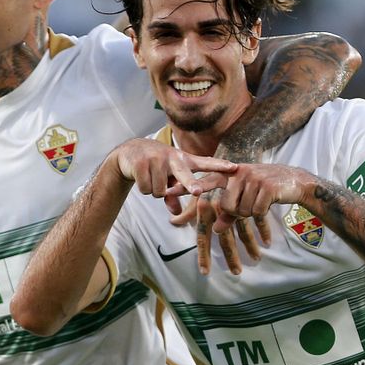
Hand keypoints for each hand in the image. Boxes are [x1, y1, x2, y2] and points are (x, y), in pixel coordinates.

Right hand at [112, 138, 235, 199]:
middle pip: (184, 175)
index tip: (234, 167)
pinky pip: (147, 190)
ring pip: (161, 191)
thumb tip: (176, 212)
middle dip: (191, 184)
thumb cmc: (155, 166)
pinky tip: (141, 176)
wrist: (129, 151)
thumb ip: (174, 195)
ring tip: (151, 178)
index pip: (205, 163)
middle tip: (197, 191)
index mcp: (183, 160)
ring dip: (155, 190)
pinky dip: (144, 189)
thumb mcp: (168, 178)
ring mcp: (156, 159)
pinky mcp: (141, 164)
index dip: (220, 166)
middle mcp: (172, 157)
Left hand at [192, 163, 311, 220]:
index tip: (167, 192)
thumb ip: (229, 213)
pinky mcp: (265, 186)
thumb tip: (215, 229)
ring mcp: (252, 177)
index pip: (204, 181)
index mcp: (230, 174)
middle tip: (251, 206)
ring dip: (252, 213)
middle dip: (238, 213)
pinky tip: (269, 203)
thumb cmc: (268, 191)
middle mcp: (238, 173)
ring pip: (241, 210)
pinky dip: (262, 214)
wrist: (296, 181)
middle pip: (226, 205)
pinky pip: (256, 211)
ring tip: (262, 202)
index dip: (186, 187)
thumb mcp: (246, 200)